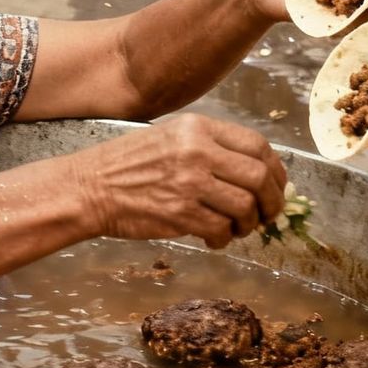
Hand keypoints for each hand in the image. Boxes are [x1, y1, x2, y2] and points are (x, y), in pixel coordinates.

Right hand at [75, 114, 286, 249]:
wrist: (90, 187)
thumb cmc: (129, 164)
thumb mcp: (171, 137)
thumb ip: (212, 149)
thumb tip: (256, 173)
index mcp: (198, 127)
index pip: (257, 145)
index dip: (276, 170)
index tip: (276, 186)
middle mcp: (197, 150)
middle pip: (259, 177)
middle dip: (271, 202)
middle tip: (266, 215)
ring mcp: (189, 182)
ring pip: (245, 207)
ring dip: (248, 224)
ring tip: (237, 228)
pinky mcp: (180, 213)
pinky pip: (220, 230)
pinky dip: (223, 239)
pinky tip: (213, 238)